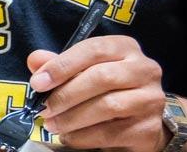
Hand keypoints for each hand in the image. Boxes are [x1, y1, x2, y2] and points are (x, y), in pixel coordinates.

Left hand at [28, 35, 168, 151]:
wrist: (137, 123)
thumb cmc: (105, 90)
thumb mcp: (82, 72)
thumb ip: (60, 65)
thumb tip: (35, 60)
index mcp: (125, 48)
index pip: (93, 49)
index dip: (63, 65)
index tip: (38, 82)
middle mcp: (145, 70)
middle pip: (102, 77)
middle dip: (66, 94)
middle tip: (44, 109)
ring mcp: (151, 100)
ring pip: (107, 106)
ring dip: (72, 118)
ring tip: (53, 124)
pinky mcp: (149, 128)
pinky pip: (111, 133)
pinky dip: (83, 136)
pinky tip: (70, 137)